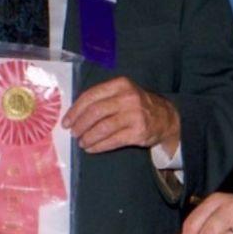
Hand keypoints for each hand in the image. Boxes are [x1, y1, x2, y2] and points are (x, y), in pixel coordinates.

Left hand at [62, 77, 179, 154]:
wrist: (166, 118)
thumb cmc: (137, 105)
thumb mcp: (122, 93)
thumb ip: (102, 98)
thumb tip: (75, 113)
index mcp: (120, 85)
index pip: (91, 96)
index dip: (75, 110)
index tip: (66, 121)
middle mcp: (128, 98)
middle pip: (95, 112)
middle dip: (80, 125)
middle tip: (73, 133)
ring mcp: (134, 115)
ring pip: (102, 128)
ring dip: (88, 137)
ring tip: (81, 143)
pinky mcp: (138, 132)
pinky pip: (112, 141)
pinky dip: (99, 146)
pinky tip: (92, 148)